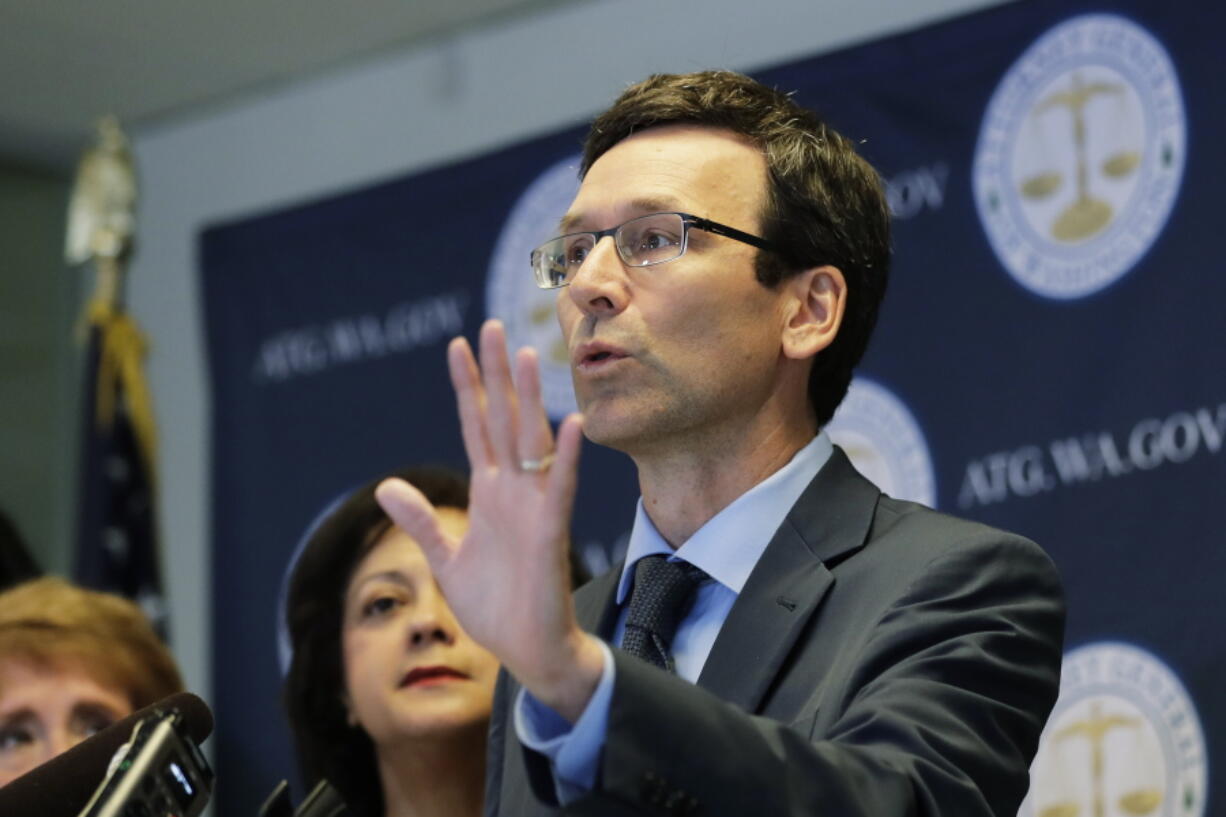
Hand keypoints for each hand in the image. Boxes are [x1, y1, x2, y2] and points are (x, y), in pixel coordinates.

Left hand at [375, 319, 603, 720]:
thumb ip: (422, 521)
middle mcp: (513, 490)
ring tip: (524, 355)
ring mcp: (533, 507)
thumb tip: (385, 486)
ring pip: (532, 442)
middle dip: (495, 375)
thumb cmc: (494, 606)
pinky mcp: (550, 533)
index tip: (456, 345)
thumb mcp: (445, 560)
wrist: (527, 650)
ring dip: (529, 400)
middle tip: (489, 326)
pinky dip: (566, 457)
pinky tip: (571, 422)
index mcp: (489, 492)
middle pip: (503, 420)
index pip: (476, 427)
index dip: (466, 387)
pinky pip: (560, 489)